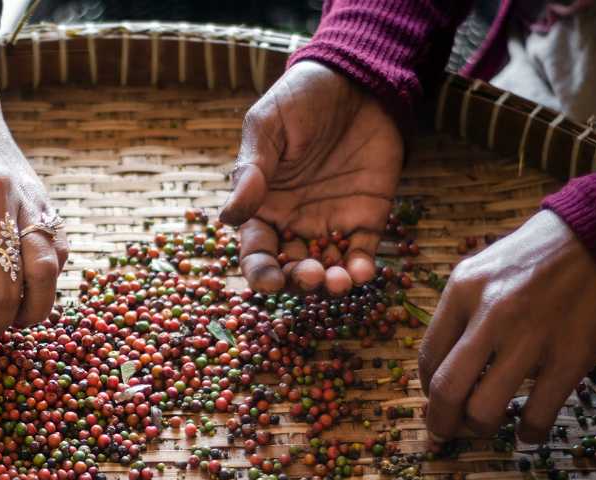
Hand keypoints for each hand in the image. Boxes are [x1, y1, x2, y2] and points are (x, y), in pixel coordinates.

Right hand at [219, 61, 402, 294]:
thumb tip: (228, 216)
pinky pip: (363, 252)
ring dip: (331, 284)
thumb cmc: (301, 99)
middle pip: (290, 269)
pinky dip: (363, 269)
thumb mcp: (267, 127)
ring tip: (339, 281)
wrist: (355, 79)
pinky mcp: (367, 217)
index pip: (256, 251)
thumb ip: (251, 171)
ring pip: (327, 269)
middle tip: (309, 276)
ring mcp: (331, 222)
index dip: (260, 272)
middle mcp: (294, 222)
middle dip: (298, 282)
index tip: (269, 282)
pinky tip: (364, 272)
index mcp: (263, 206)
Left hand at [418, 210, 595, 442]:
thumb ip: (457, 313)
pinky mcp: (570, 357)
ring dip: (480, 428)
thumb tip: (438, 365)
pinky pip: (539, 413)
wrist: (593, 240)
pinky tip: (527, 433)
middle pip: (447, 389)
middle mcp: (490, 315)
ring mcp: (531, 338)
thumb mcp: (479, 271)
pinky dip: (529, 433)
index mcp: (462, 291)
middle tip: (445, 432)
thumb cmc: (531, 258)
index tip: (434, 400)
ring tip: (485, 426)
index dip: (427, 389)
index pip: (428, 356)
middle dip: (441, 421)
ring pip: (485, 408)